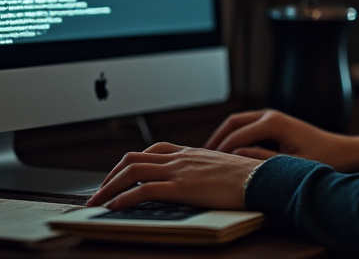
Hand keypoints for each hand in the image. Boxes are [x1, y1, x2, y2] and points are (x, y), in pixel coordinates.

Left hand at [85, 143, 259, 210]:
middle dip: (111, 175)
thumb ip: (206, 173)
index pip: (151, 150)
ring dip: (108, 186)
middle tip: (98, 192)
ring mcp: (180, 170)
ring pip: (132, 171)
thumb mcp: (223, 170)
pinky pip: (143, 189)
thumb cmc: (249, 179)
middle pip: (134, 158)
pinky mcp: (182, 187)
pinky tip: (114, 208)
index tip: (118, 177)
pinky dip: (123, 198)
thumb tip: (200, 183)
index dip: (130, 163)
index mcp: (191, 153)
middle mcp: (181, 157)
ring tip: (96, 202)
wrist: (263, 179)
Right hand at [205, 109, 358, 172]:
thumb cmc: (322, 159)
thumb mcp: (291, 165)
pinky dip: (233, 136)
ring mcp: (272, 117)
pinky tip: (227, 153)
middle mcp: (270, 115)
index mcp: (274, 123)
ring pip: (238, 122)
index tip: (205, 165)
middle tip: (199, 158)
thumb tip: (236, 156)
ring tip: (208, 156)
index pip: (237, 135)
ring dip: (223, 136)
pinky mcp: (274, 123)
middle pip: (233, 123)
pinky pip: (247, 126)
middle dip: (215, 139)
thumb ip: (262, 161)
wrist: (344, 152)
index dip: (219, 151)